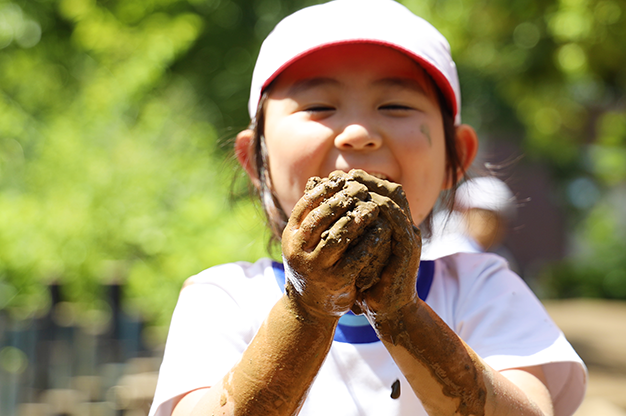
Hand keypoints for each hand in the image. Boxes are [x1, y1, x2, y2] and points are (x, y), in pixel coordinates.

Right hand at [282, 171, 387, 317]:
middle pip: (322, 217)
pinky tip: (383, 232)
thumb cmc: (311, 265)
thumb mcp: (304, 241)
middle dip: (344, 199)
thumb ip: (311, 215)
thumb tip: (318, 178)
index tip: (343, 179)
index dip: (325, 190)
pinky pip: (356, 257)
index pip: (306, 205)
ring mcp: (315, 266)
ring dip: (359, 218)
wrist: (308, 307)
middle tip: (362, 188)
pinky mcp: (334, 280)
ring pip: (338, 235)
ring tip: (375, 207)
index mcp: (290, 236)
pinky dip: (371, 242)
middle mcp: (298, 250)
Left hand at [348, 170, 421, 317]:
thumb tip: (324, 209)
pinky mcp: (409, 251)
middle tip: (343, 175)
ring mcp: (409, 237)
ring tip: (350, 186)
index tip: (336, 177)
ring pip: (395, 203)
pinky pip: (398, 225)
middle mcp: (404, 226)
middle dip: (366, 181)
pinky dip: (382, 213)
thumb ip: (346, 228)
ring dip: (372, 192)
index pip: (380, 191)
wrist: (387, 309)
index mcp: (392, 224)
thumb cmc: (366, 280)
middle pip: (390, 190)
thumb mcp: (353, 250)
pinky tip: (364, 208)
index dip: (360, 180)